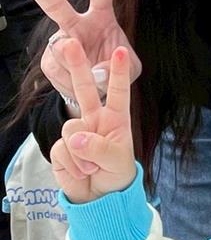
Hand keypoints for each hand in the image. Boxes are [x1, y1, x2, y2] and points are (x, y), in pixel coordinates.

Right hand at [9, 0, 141, 100]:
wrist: (98, 91)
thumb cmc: (116, 68)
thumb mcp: (129, 69)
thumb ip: (120, 66)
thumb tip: (95, 70)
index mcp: (102, 17)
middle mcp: (77, 25)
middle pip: (55, 4)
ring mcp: (60, 43)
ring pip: (61, 49)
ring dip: (80, 68)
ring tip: (93, 78)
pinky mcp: (48, 62)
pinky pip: (60, 73)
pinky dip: (73, 83)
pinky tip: (79, 83)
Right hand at [50, 40, 135, 203]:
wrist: (99, 197)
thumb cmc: (117, 172)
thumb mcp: (117, 160)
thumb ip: (99, 148)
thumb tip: (76, 139)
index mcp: (115, 117)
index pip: (117, 91)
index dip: (118, 72)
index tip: (121, 51)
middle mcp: (95, 118)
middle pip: (83, 88)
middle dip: (77, 65)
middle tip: (69, 42)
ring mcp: (76, 131)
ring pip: (72, 130)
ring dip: (82, 155)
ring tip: (93, 167)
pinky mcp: (61, 147)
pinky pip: (62, 149)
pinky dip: (73, 165)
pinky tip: (81, 171)